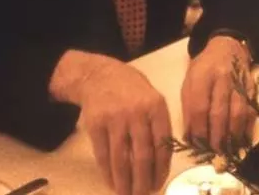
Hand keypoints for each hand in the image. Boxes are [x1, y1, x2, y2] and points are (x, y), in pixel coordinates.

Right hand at [74, 58, 171, 194]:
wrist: (100, 75)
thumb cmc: (132, 90)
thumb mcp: (152, 98)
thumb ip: (158, 125)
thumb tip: (162, 161)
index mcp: (157, 107)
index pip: (162, 144)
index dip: (161, 168)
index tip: (159, 183)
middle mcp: (137, 113)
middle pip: (142, 155)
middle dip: (143, 180)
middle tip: (142, 194)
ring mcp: (115, 118)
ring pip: (121, 158)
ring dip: (124, 181)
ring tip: (127, 194)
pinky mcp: (96, 124)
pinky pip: (103, 155)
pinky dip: (108, 172)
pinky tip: (111, 182)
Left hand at [181, 36, 255, 151]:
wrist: (227, 48)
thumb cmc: (204, 68)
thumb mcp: (189, 82)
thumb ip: (188, 108)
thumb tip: (189, 136)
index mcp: (202, 76)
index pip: (199, 107)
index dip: (198, 129)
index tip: (196, 144)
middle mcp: (222, 78)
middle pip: (219, 112)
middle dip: (216, 136)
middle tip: (213, 151)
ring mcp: (239, 83)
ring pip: (238, 112)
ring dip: (232, 134)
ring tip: (227, 149)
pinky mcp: (251, 87)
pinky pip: (251, 109)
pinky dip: (246, 126)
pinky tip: (240, 138)